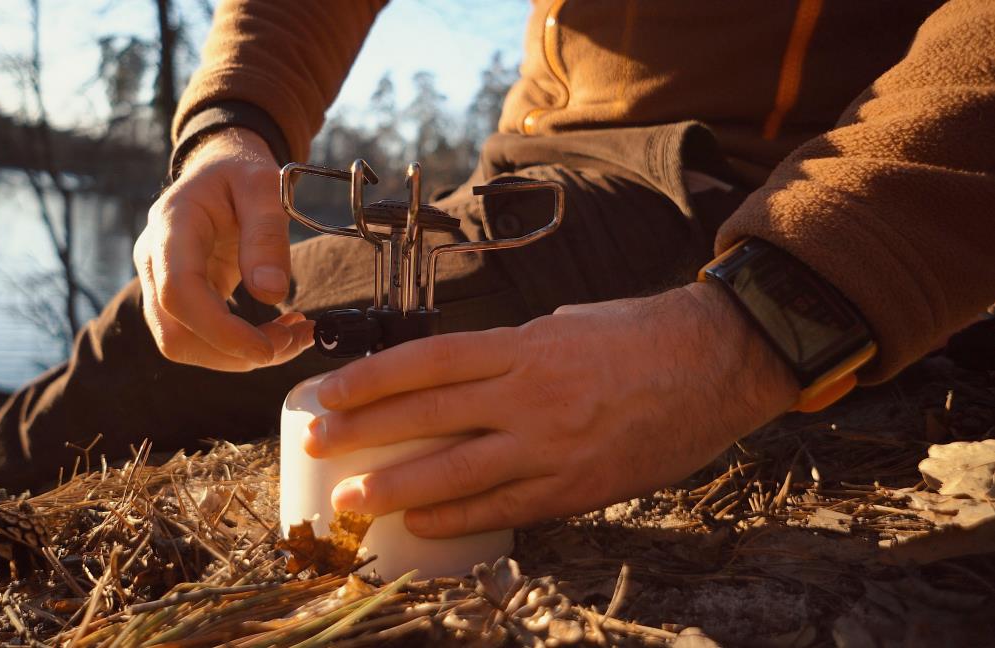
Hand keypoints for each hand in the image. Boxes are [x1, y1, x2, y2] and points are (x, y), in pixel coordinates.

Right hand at [134, 128, 313, 370]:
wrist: (220, 169)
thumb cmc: (242, 173)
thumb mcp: (264, 186)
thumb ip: (267, 234)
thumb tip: (270, 293)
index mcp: (171, 226)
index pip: (178, 292)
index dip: (219, 330)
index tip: (267, 348)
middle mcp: (154, 261)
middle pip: (175, 333)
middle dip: (235, 352)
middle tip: (295, 340)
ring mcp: (160, 284)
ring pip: (185, 345)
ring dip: (240, 356)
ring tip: (294, 336)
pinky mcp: (180, 300)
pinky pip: (200, 339)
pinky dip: (240, 347)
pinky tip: (280, 332)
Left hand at [305, 282, 798, 537]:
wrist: (719, 360)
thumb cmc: (640, 334)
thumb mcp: (566, 326)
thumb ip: (512, 353)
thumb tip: (467, 377)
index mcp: (523, 347)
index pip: (426, 361)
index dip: (368, 379)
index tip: (326, 393)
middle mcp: (529, 394)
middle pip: (426, 417)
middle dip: (362, 434)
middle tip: (315, 446)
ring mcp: (552, 445)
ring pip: (457, 472)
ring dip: (396, 489)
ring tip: (352, 501)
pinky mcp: (578, 486)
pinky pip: (505, 508)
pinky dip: (459, 519)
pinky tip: (423, 525)